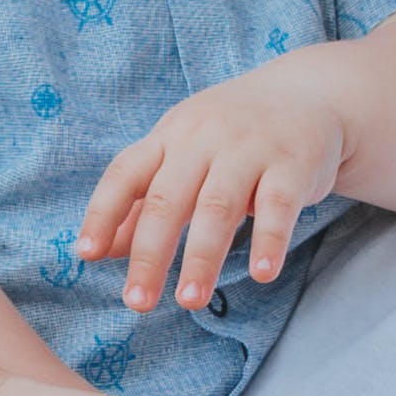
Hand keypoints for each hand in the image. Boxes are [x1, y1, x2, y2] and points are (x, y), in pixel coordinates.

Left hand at [80, 56, 367, 310]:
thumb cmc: (233, 134)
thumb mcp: (184, 154)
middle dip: (150, 254)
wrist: (309, 93)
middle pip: (168, 199)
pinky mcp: (293, 164)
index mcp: (170, 136)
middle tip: (137, 302)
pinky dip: (269, 241)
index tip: (86, 255)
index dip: (103, 214)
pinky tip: (262, 274)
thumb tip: (104, 251)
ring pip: (218, 207)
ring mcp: (249, 149)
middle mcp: (203, 138)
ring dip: (202, 258)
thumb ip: (146, 200)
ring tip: (189, 302)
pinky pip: (278, 206)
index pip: (126, 174)